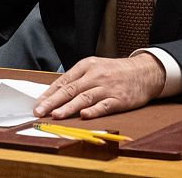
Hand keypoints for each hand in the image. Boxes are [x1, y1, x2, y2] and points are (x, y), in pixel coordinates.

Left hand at [33, 54, 165, 119]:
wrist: (144, 72)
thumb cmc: (115, 72)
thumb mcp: (95, 68)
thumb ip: (77, 80)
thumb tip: (55, 95)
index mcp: (86, 66)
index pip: (63, 81)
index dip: (49, 94)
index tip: (37, 104)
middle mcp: (95, 76)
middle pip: (70, 89)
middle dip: (52, 101)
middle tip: (39, 111)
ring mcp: (107, 88)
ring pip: (84, 98)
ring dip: (69, 107)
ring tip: (56, 115)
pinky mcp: (119, 99)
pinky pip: (104, 105)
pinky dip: (94, 110)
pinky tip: (84, 115)